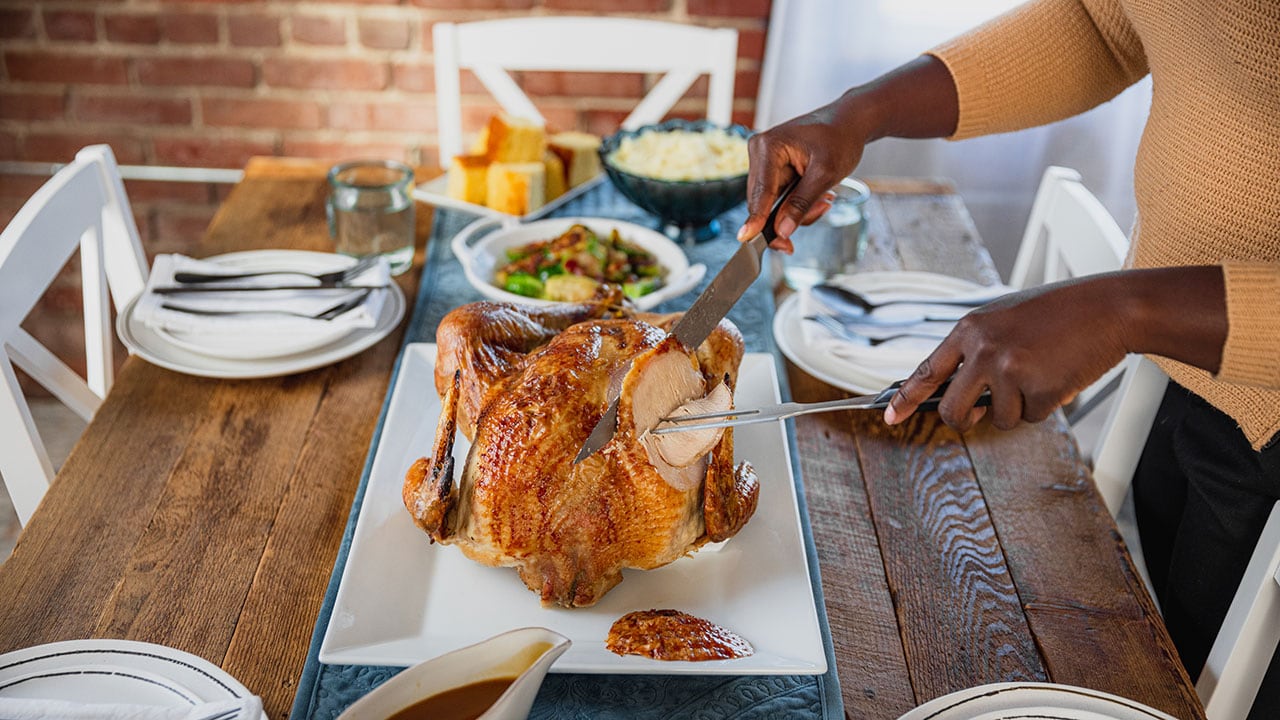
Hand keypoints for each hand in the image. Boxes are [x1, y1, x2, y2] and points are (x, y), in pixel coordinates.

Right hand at [737, 100, 867, 252]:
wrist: (848, 123)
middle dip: (790, 215)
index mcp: (767, 147)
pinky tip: (818, 196)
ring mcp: (764, 162)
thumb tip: (782, 231)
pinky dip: (798, 204)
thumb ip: (801, 204)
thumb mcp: (825, 174)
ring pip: (771, 206)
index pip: (760, 193)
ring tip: (825, 198)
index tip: (748, 240)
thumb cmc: (840, 138)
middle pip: (762, 203)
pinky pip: (778, 200)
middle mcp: (759, 153)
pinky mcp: (772, 171)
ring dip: (798, 211)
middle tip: (822, 208)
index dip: (757, 219)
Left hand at [883, 267, 1227, 431]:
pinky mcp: (1038, 389)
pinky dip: (1047, 405)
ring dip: (1019, 407)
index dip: (905, 398)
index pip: (927, 371)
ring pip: (999, 418)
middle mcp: (982, 349)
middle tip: (982, 414)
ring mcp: (1008, 370)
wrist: (1108, 307)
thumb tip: (960, 394)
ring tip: (1041, 372)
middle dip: (967, 420)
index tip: (889, 417)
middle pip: (954, 411)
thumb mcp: (1005, 320)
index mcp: (970, 329)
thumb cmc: (1058, 314)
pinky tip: (1060, 375)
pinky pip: (1031, 417)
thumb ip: (978, 350)